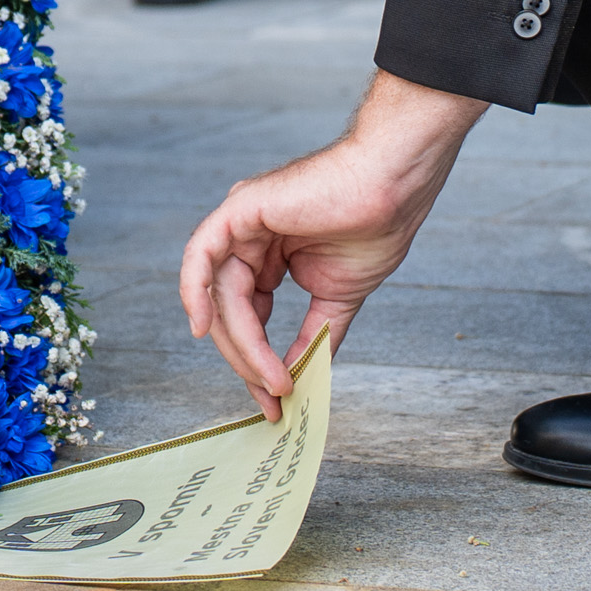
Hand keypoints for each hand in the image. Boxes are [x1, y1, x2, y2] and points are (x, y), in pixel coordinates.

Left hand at [180, 73, 485, 413]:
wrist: (395, 189)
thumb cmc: (376, 227)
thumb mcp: (337, 297)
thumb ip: (314, 336)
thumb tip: (299, 377)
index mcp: (269, 256)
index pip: (249, 316)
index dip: (258, 361)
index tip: (278, 401)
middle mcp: (249, 241)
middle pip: (230, 312)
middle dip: (248, 360)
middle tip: (274, 396)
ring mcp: (242, 224)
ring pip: (222, 296)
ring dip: (243, 344)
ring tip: (271, 376)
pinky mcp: (240, 210)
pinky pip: (201, 255)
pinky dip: (195, 291)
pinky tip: (204, 327)